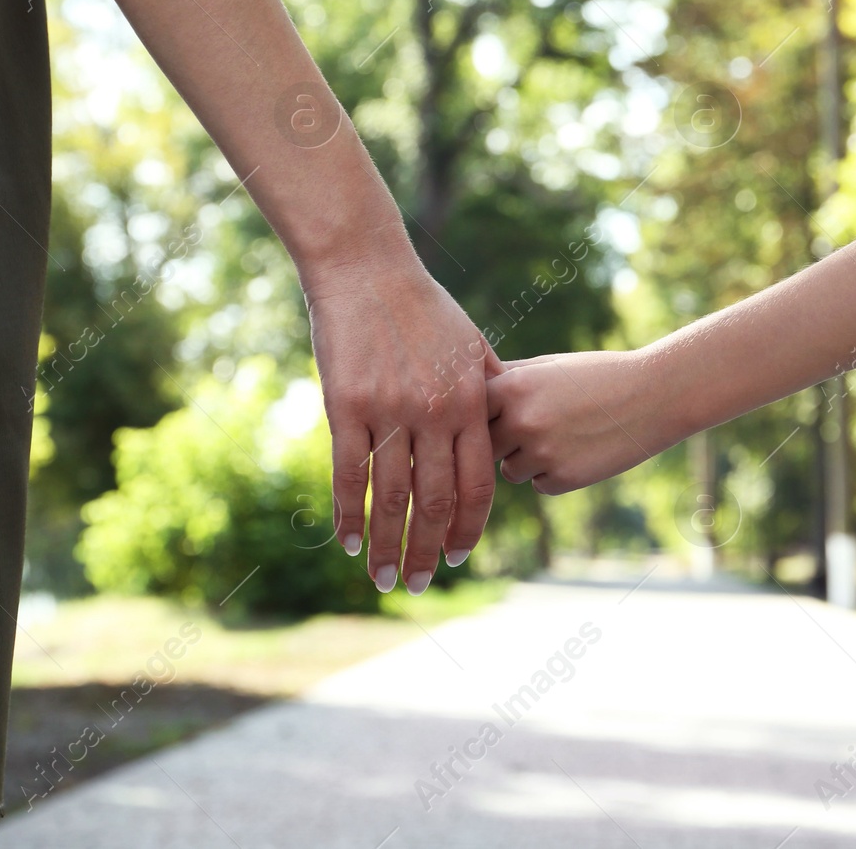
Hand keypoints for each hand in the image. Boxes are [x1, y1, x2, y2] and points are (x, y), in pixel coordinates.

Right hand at [306, 253, 500, 594]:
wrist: (367, 269)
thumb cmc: (422, 305)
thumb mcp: (470, 343)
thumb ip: (490, 386)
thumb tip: (508, 420)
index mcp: (471, 403)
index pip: (477, 485)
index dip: (468, 529)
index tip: (458, 557)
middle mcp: (435, 413)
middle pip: (435, 502)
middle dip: (427, 553)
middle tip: (418, 586)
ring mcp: (390, 411)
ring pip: (391, 498)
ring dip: (387, 546)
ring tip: (381, 579)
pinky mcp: (347, 406)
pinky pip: (349, 473)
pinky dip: (348, 514)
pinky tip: (348, 541)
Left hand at [486, 350, 674, 495]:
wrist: (653, 395)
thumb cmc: (596, 376)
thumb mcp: (547, 367)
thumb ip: (505, 380)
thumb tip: (463, 396)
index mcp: (512, 385)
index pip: (471, 412)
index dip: (482, 416)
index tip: (493, 416)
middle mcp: (521, 420)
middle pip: (486, 446)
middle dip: (503, 442)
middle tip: (534, 427)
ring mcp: (542, 452)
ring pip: (510, 471)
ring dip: (527, 461)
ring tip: (563, 436)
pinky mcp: (563, 479)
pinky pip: (539, 484)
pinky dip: (553, 475)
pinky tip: (580, 452)